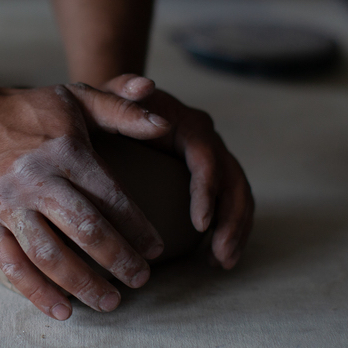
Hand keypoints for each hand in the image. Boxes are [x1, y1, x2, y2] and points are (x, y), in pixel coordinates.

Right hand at [0, 84, 171, 319]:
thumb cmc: (29, 112)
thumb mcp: (77, 98)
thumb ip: (123, 109)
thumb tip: (166, 125)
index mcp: (66, 152)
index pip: (112, 198)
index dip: (138, 228)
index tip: (155, 249)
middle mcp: (36, 179)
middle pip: (86, 231)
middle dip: (119, 261)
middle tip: (141, 280)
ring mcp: (6, 204)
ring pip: (50, 255)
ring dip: (83, 285)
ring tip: (110, 303)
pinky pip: (11, 265)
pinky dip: (37, 292)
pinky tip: (62, 311)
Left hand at [101, 75, 253, 268]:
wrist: (118, 107)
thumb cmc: (109, 107)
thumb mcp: (109, 96)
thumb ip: (122, 90)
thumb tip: (146, 85)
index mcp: (188, 124)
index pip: (206, 158)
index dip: (207, 191)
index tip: (199, 225)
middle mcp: (208, 140)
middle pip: (234, 180)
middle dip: (231, 220)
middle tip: (220, 255)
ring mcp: (213, 158)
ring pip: (239, 195)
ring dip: (236, 230)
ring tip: (222, 263)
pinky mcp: (210, 177)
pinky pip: (229, 204)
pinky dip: (228, 230)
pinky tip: (216, 258)